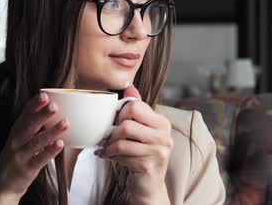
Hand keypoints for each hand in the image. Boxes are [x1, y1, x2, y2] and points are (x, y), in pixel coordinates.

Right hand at [0, 93, 68, 203]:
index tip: (44, 94)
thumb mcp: (20, 139)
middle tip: (54, 104)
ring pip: (36, 142)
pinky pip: (40, 159)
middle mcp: (16, 142)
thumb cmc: (16, 157)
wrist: (2, 185)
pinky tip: (60, 144)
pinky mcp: (26, 169)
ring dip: (51, 131)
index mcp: (15, 132)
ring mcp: (20, 156)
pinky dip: (50, 151)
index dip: (33, 104)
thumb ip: (32, 125)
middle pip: (29, 125)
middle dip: (41, 114)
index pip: (24, 114)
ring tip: (65, 122)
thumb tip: (48, 107)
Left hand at [95, 85, 172, 203]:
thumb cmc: (141, 155)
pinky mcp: (148, 166)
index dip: (120, 114)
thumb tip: (129, 86)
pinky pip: (121, 154)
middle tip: (109, 138)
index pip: (135, 107)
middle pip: (127, 123)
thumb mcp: (141, 130)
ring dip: (109, 144)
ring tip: (107, 147)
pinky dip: (109, 154)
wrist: (149, 186)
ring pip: (122, 139)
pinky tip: (107, 156)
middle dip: (112, 131)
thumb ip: (136, 108)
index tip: (116, 123)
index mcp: (163, 123)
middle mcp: (164, 136)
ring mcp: (158, 152)